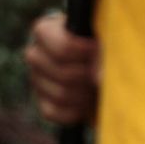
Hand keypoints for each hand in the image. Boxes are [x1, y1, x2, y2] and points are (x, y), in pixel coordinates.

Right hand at [24, 10, 99, 125]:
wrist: (107, 67)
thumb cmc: (107, 46)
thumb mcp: (108, 39)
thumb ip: (105, 51)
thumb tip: (98, 77)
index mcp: (47, 30)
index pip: (61, 46)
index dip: (83, 52)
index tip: (98, 51)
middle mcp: (36, 54)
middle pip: (61, 72)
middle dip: (86, 77)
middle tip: (100, 74)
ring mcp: (37, 79)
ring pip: (59, 94)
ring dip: (85, 94)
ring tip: (97, 87)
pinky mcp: (42, 102)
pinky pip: (53, 112)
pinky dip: (76, 111)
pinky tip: (88, 102)